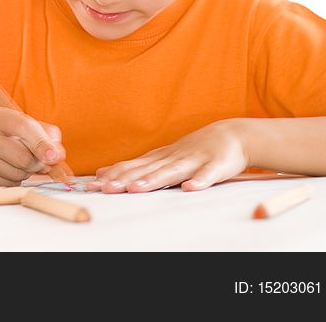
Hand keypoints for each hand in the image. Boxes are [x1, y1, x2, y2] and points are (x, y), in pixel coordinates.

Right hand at [0, 107, 64, 186]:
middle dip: (38, 163)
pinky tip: (6, 171)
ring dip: (27, 173)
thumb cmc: (1, 138)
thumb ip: (45, 134)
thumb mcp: (20, 127)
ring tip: (17, 164)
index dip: (42, 143)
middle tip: (39, 162)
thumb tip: (58, 154)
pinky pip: (9, 184)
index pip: (23, 127)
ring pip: (19, 173)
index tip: (56, 156)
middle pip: (24, 157)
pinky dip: (15, 181)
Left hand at [86, 120, 248, 193]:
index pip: (132, 166)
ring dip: (154, 180)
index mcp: (159, 158)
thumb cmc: (193, 150)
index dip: (112, 175)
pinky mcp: (217, 166)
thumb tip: (102, 172)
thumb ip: (135, 166)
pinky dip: (199, 181)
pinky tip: (190, 188)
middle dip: (125, 179)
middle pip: (146, 170)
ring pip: (172, 172)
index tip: (92, 185)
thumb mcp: (161, 157)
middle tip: (105, 188)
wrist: (233, 135)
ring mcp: (194, 161)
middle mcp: (173, 158)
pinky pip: (208, 175)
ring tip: (136, 189)